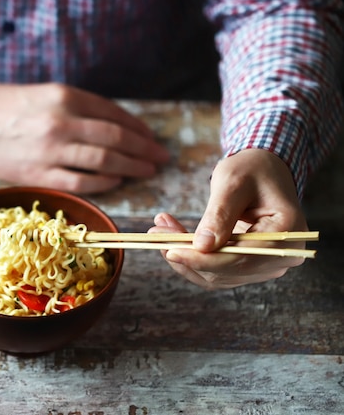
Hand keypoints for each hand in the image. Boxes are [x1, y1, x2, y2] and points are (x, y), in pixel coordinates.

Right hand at [0, 83, 168, 193]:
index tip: (152, 138)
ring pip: (103, 161)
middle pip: (115, 139)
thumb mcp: (45, 94)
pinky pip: (81, 182)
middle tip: (160, 158)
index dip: (138, 129)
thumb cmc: (4, 106)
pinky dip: (104, 182)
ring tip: (147, 170)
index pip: (114, 114)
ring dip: (131, 167)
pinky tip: (117, 181)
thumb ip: (79, 109)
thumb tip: (117, 129)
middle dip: (143, 149)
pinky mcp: (38, 174)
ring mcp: (49, 151)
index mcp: (63, 97)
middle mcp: (60, 122)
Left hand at [148, 149, 307, 288]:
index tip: (169, 249)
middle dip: (187, 254)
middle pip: (226, 270)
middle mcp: (282, 256)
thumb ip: (219, 214)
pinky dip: (190, 258)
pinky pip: (214, 271)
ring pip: (216, 275)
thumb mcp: (233, 182)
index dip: (202, 258)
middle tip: (156, 231)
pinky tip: (171, 238)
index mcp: (288, 233)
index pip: (241, 258)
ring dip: (183, 256)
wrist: (263, 171)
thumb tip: (202, 246)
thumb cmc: (252, 169)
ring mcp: (266, 265)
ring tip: (160, 229)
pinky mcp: (248, 266)